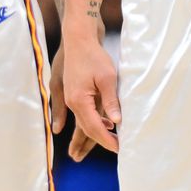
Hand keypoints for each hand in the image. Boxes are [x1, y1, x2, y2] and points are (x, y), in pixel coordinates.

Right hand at [63, 36, 119, 158]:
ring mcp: (72, 98)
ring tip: (100, 147)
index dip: (106, 139)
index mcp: (79, 100)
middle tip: (115, 150)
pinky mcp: (74, 93)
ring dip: (91, 136)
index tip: (118, 148)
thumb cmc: (93, 56)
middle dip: (99, 141)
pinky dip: (91, 122)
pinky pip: (82, 114)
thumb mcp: (107, 77)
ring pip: (82, 122)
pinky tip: (103, 124)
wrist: (78, 40)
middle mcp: (72, 102)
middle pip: (86, 128)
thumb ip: (111, 100)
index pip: (93, 127)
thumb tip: (116, 121)